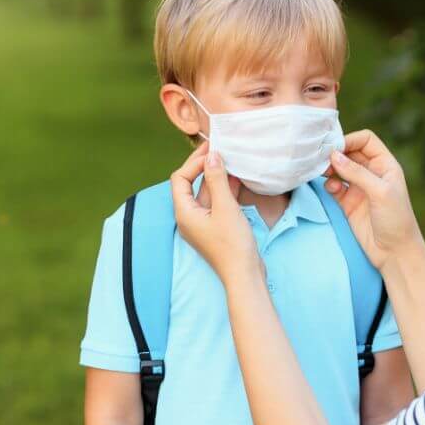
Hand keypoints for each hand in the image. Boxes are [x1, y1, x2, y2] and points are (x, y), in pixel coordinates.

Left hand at [170, 146, 260, 282]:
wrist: (245, 275)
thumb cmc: (233, 245)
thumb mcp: (225, 207)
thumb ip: (217, 179)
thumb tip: (211, 155)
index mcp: (184, 213)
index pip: (180, 178)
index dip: (193, 162)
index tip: (212, 151)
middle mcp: (189, 217)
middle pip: (191, 184)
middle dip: (205, 166)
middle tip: (220, 149)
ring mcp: (202, 223)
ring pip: (206, 193)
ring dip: (217, 177)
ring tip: (231, 160)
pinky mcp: (215, 227)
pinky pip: (216, 202)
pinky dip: (224, 190)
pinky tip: (237, 179)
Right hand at [323, 131, 421, 269]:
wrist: (395, 252)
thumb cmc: (396, 219)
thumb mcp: (380, 192)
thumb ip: (357, 173)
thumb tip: (334, 155)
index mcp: (385, 165)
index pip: (366, 140)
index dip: (350, 140)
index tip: (334, 147)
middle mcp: (372, 173)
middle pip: (349, 152)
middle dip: (336, 154)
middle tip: (322, 159)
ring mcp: (359, 188)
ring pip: (339, 169)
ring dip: (329, 168)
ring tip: (323, 172)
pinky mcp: (348, 203)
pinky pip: (334, 187)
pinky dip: (329, 185)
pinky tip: (331, 190)